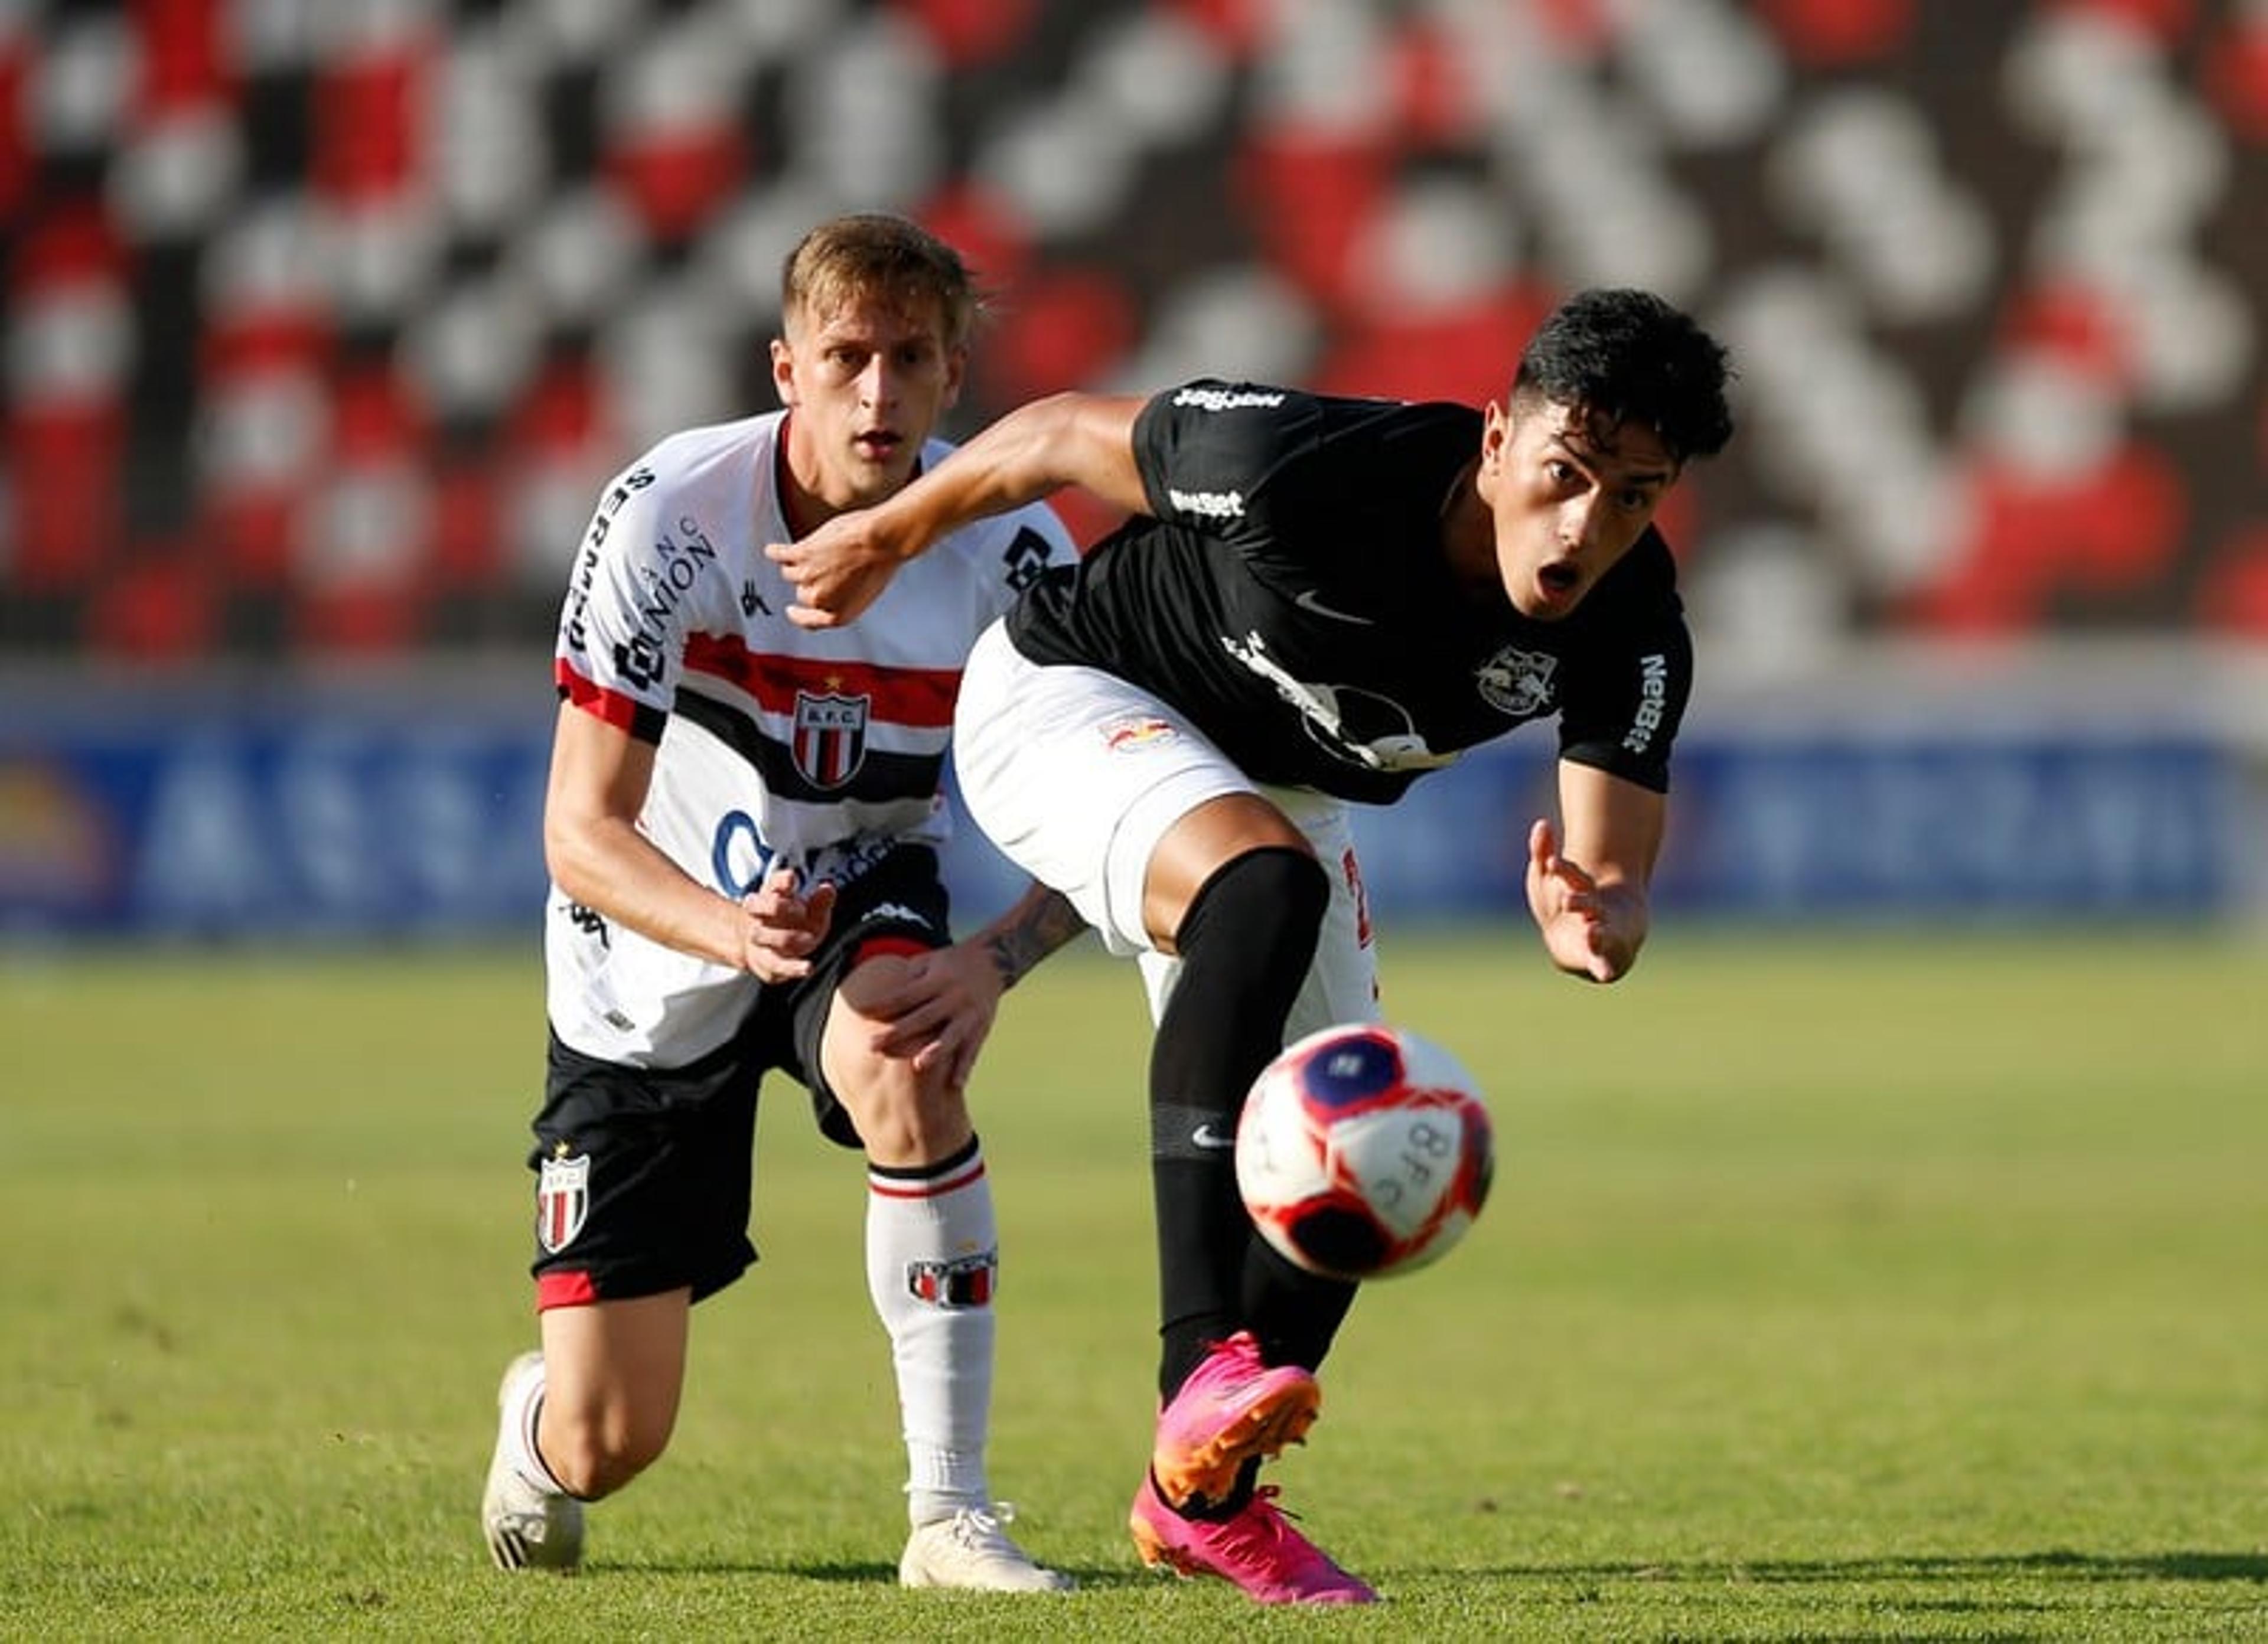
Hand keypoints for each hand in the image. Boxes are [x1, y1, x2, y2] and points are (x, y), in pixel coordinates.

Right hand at [737, 868, 836, 981]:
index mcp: (773, 896)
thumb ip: (820, 902)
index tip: (791, 880)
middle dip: (777, 907)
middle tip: (800, 911)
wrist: (768, 952)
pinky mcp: (765, 962)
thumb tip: (828, 889)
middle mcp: (760, 915)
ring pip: (760, 934)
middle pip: (756, 904)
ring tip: (809, 938)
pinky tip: (809, 967)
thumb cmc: (795, 925)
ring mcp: (759, 939)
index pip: (774, 883)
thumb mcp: (812, 911)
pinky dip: (793, 967)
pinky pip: (777, 965)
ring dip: (785, 936)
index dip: (781, 881)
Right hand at [764, 512, 903, 629]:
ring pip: (790, 573)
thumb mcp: (864, 592)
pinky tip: (774, 550)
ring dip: (799, 563)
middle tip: (828, 564)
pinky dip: (775, 552)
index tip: (792, 610)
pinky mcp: (801, 555)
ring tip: (814, 551)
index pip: (807, 622)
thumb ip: (841, 598)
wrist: (883, 540)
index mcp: (838, 617)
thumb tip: (824, 592)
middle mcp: (820, 601)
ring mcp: (808, 577)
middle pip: (802, 593)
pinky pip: (778, 555)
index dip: (798, 616)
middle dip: (811, 581)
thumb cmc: (881, 563)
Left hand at [851, 940, 1005, 1091]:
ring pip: (951, 1035)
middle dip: (898, 1033)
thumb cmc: (950, 963)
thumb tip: (878, 994)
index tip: (860, 1013)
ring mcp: (969, 1014)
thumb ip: (907, 978)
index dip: (882, 1004)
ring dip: (935, 1051)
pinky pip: (972, 1050)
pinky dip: (964, 1067)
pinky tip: (955, 1085)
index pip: (905, 995)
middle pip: (922, 1018)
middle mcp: (953, 997)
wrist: (993, 961)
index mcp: (937, 980)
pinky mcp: (982, 1027)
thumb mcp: (928, 962)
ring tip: (919, 1065)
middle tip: (872, 1046)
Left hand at [1524, 818, 1644, 982]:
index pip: (1574, 877)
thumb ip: (1542, 852)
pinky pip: (1605, 964)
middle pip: (1588, 904)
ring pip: (1602, 933)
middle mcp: (1596, 911)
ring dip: (1597, 935)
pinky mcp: (1604, 957)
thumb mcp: (1546, 877)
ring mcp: (1603, 934)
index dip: (1564, 871)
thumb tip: (1541, 824)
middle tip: (1567, 902)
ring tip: (1592, 934)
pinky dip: (1604, 967)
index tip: (1551, 863)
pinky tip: (1604, 973)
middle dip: (1580, 902)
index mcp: (1583, 889)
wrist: (1584, 934)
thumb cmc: (1563, 900)